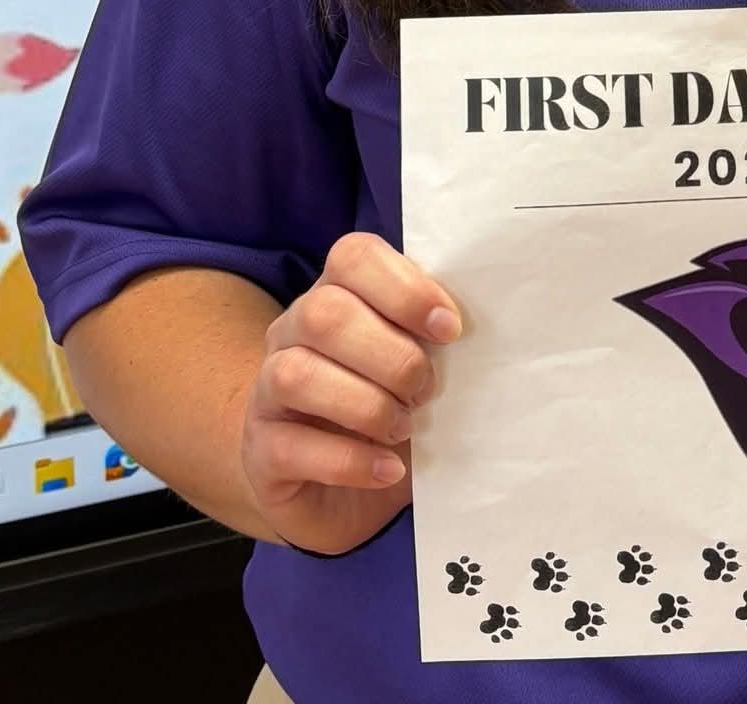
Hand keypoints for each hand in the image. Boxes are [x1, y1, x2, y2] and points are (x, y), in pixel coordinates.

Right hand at [241, 232, 459, 555]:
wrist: (341, 490)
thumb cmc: (391, 407)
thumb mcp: (418, 364)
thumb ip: (435, 337)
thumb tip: (486, 329)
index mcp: (335, 293)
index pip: (353, 256)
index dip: (405, 288)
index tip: (450, 329)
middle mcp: (292, 332)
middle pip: (325, 314)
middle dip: (391, 355)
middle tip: (428, 390)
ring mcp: (266, 392)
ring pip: (296, 375)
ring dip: (366, 404)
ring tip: (404, 428)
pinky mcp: (260, 451)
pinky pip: (290, 446)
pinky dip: (348, 460)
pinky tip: (386, 468)